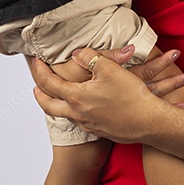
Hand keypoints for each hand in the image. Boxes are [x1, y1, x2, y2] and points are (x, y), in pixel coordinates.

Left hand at [29, 47, 183, 141]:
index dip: (40, 71)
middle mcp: (78, 113)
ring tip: (57, 96)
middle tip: (35, 87)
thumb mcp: (109, 68)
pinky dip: (73, 111)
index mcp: (76, 97)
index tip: (37, 62)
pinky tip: (82, 106)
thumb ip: (89, 58)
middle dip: (40, 95)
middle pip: (49, 106)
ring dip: (56, 104)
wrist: (149, 122)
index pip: (49, 83)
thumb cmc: (131, 95)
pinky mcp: (100, 130)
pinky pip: (79, 120)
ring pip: (64, 115)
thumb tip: (76, 54)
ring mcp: (88, 124)